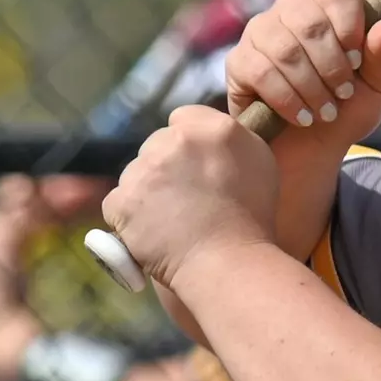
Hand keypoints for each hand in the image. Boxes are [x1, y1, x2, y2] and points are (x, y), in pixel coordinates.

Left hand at [101, 105, 279, 289]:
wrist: (227, 263)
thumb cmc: (252, 220)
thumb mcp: (261, 164)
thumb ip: (233, 140)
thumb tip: (213, 139)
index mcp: (212, 128)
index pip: (184, 118)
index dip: (190, 142)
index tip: (199, 166)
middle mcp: (173, 140)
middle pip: (157, 144)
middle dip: (167, 165)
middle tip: (187, 198)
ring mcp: (142, 169)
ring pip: (137, 173)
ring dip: (148, 190)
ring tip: (173, 220)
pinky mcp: (120, 199)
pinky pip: (120, 202)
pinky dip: (131, 217)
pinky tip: (154, 232)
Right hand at [224, 0, 380, 146]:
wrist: (313, 147)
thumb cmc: (347, 107)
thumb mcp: (376, 85)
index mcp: (327, 5)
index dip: (351, 30)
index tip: (358, 63)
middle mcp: (290, 9)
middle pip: (311, 23)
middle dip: (333, 67)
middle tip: (343, 95)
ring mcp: (260, 32)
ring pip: (286, 50)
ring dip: (312, 87)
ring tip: (325, 111)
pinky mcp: (239, 61)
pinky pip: (261, 72)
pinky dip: (288, 99)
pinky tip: (302, 117)